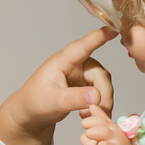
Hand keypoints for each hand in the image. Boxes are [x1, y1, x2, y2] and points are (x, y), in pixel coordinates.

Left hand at [0, 27, 116, 144]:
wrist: (30, 113)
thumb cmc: (34, 102)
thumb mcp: (52, 101)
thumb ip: (73, 99)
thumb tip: (96, 96)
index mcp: (63, 61)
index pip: (83, 46)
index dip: (99, 37)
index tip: (114, 29)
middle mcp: (74, 64)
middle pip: (99, 74)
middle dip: (103, 94)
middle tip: (99, 112)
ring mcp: (81, 74)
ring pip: (103, 84)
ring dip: (102, 101)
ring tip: (89, 116)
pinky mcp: (85, 85)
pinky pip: (100, 92)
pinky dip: (99, 104)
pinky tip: (88, 114)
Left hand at [80, 104, 135, 144]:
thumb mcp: (102, 136)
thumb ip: (97, 122)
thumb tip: (92, 107)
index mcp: (109, 125)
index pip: (100, 114)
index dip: (93, 112)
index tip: (85, 111)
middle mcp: (114, 131)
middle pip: (103, 122)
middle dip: (92, 120)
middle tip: (83, 123)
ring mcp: (117, 142)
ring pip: (106, 133)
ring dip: (96, 131)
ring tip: (88, 133)